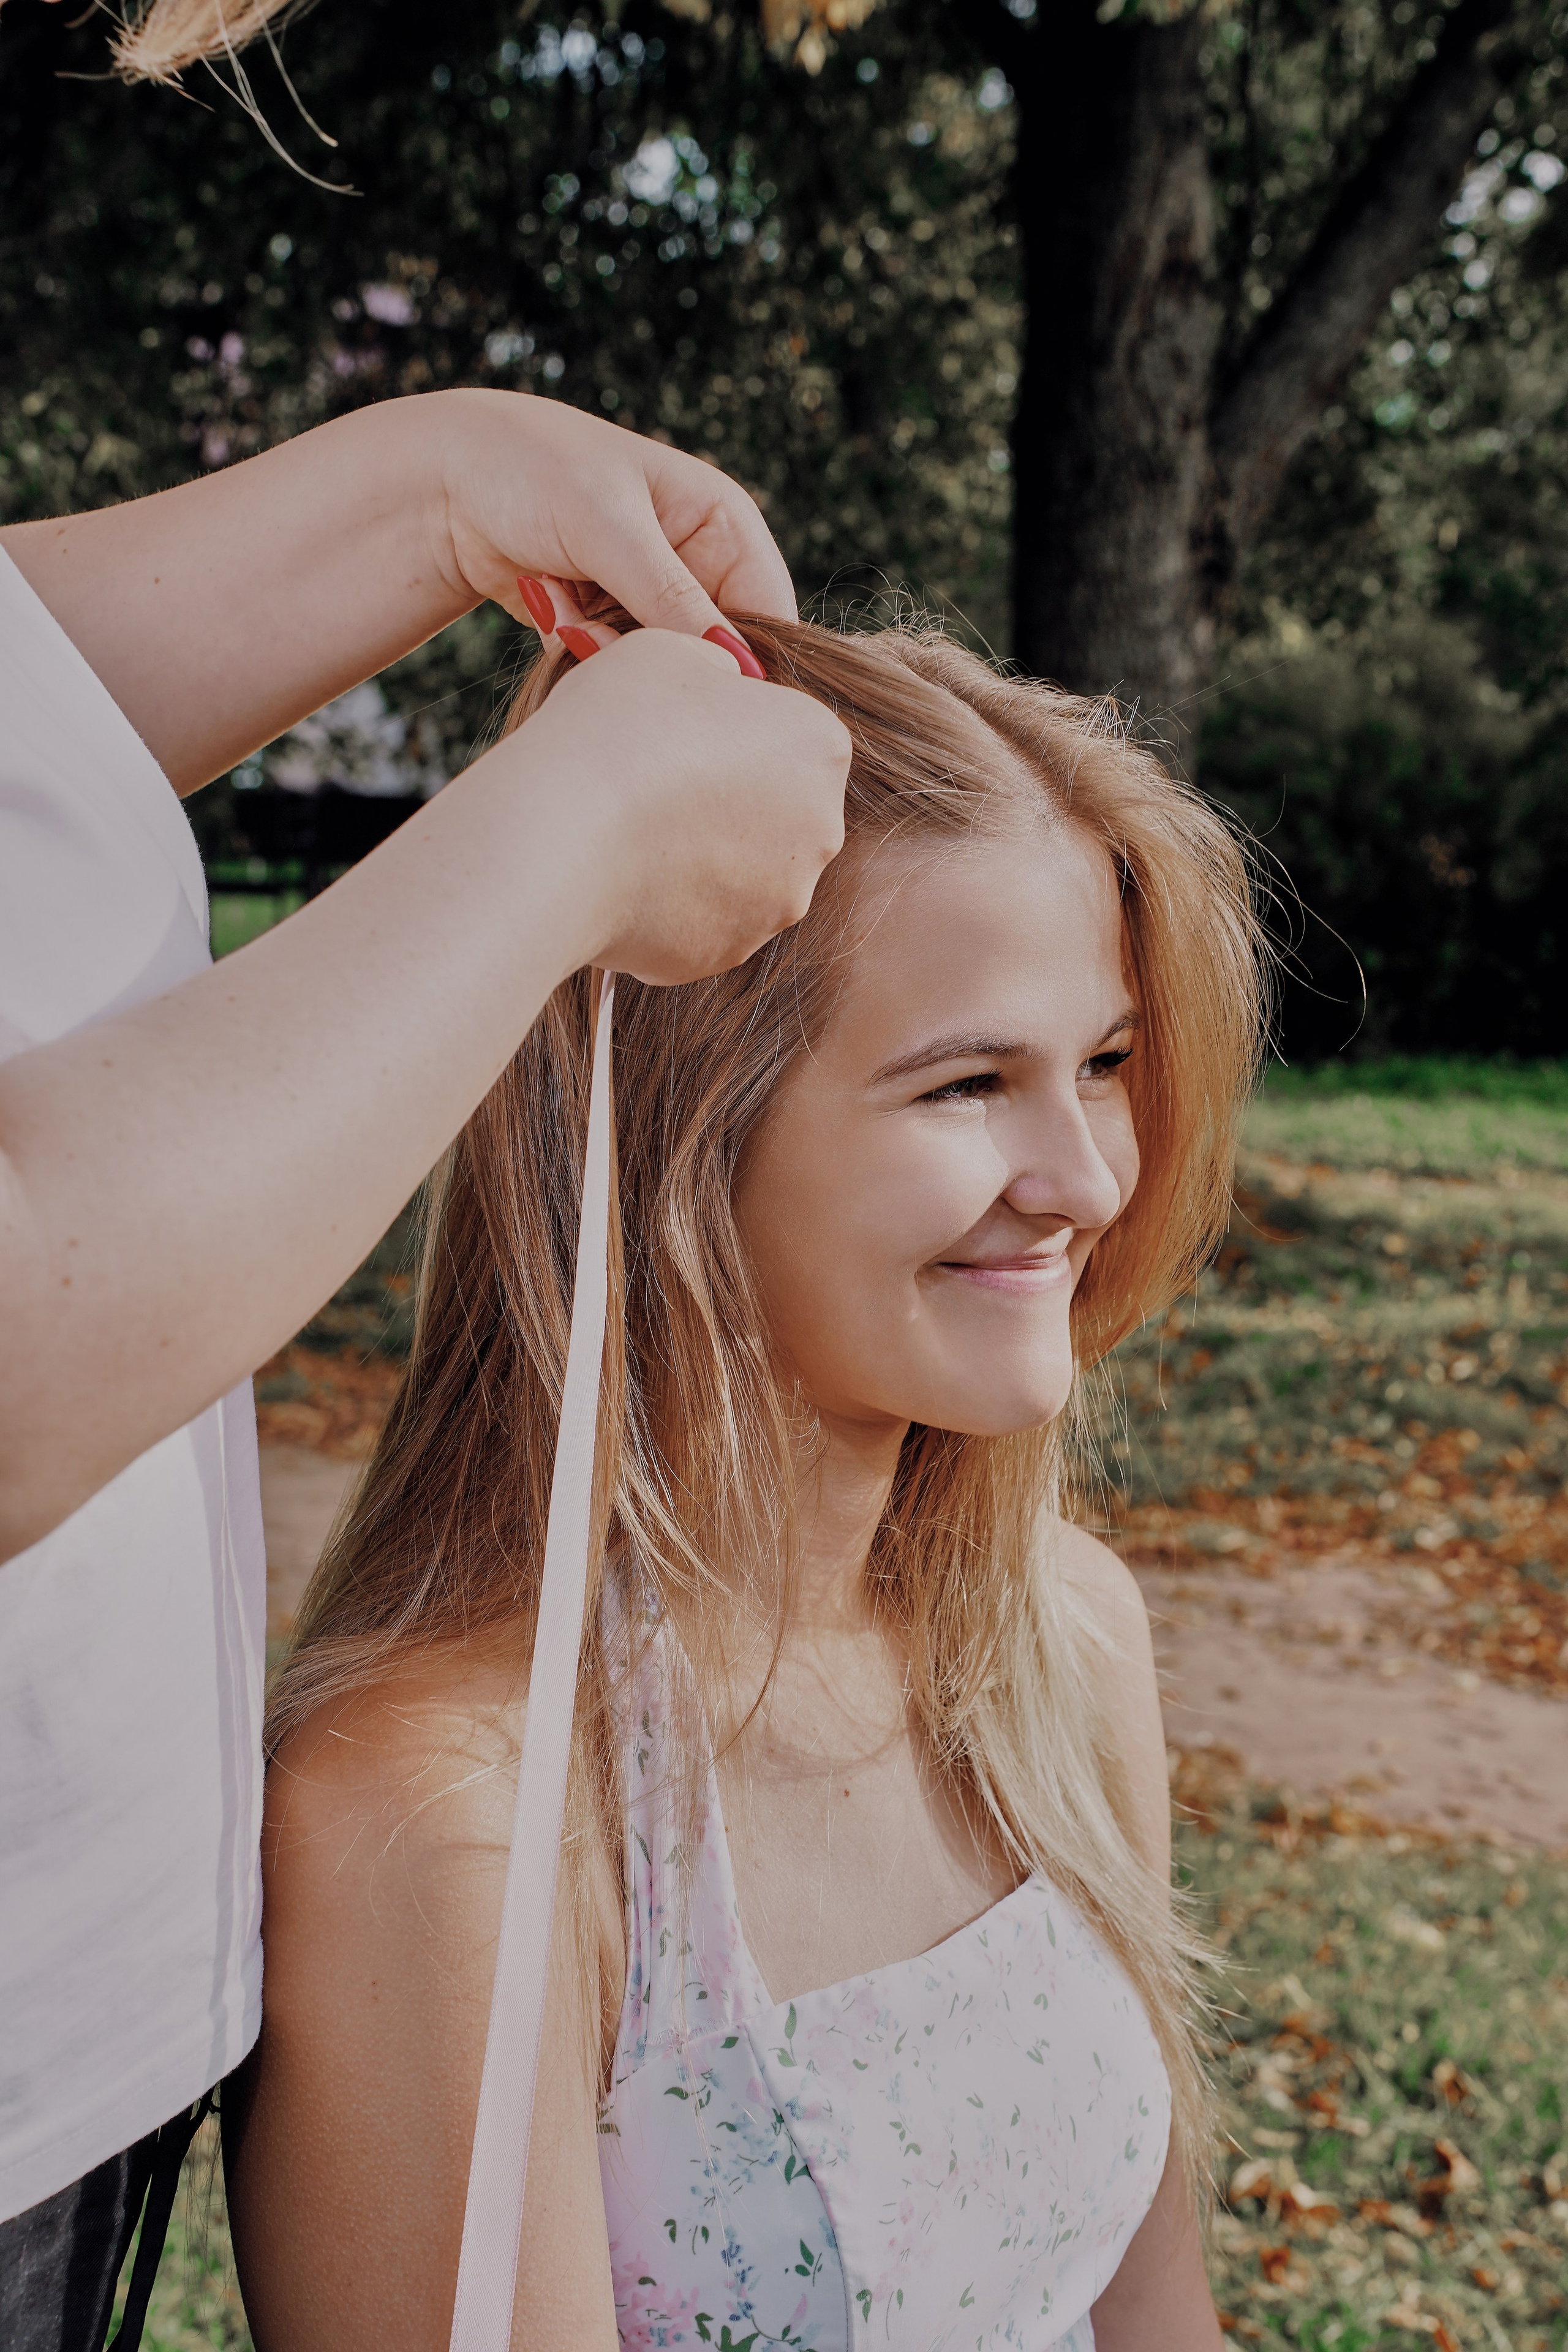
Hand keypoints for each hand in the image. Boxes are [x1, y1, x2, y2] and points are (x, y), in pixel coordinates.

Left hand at [433, 389, 793, 657]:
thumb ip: (672, 597)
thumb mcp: (609, 527)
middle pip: (712, 653)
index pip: (769, 617)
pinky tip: (544, 602)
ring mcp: (651, 598)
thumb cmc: (531, 469)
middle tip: (591, 629)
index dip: (740, 662)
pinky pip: (613, 666)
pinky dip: (575, 646)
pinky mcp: (609, 623)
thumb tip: (738, 666)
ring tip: (557, 602)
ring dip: (601, 648)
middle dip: (651, 653)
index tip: (689, 684)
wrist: (443, 480)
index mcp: (723, 524)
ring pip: (658, 667)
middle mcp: (697, 564)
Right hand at [502, 629, 850, 985]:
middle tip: (653, 784)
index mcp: (821, 746)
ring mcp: (779, 902)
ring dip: (699, 854)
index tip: (676, 731)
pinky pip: (703, 921)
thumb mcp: (670, 653)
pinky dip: (669, 904)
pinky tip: (622, 878)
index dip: (727, 728)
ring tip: (631, 833)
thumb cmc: (613, 728)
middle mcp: (821, 832)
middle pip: (776, 809)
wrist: (560, 836)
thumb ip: (719, 669)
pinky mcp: (728, 952)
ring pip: (742, 871)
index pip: (788, 732)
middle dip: (726, 799)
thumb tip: (730, 693)